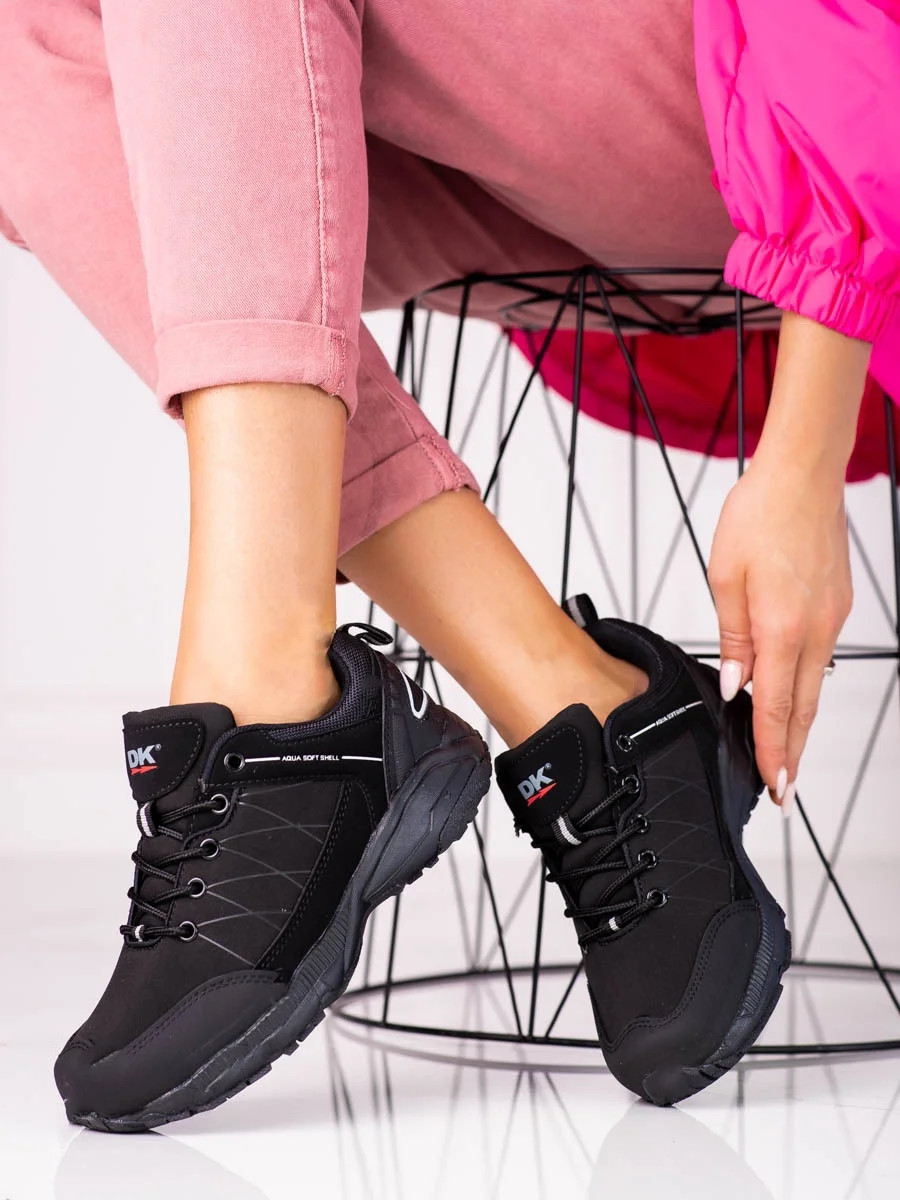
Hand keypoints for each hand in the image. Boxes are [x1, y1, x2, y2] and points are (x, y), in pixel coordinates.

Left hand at [708, 458, 851, 809]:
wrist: (802, 476)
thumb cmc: (759, 516)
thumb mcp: (726, 578)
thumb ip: (734, 638)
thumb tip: (737, 685)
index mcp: (784, 628)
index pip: (776, 707)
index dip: (772, 751)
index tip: (773, 785)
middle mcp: (816, 630)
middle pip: (802, 708)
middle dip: (790, 753)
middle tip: (782, 791)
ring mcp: (831, 618)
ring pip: (813, 686)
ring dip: (797, 723)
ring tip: (783, 754)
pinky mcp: (836, 606)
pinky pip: (819, 658)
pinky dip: (804, 686)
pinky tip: (790, 695)